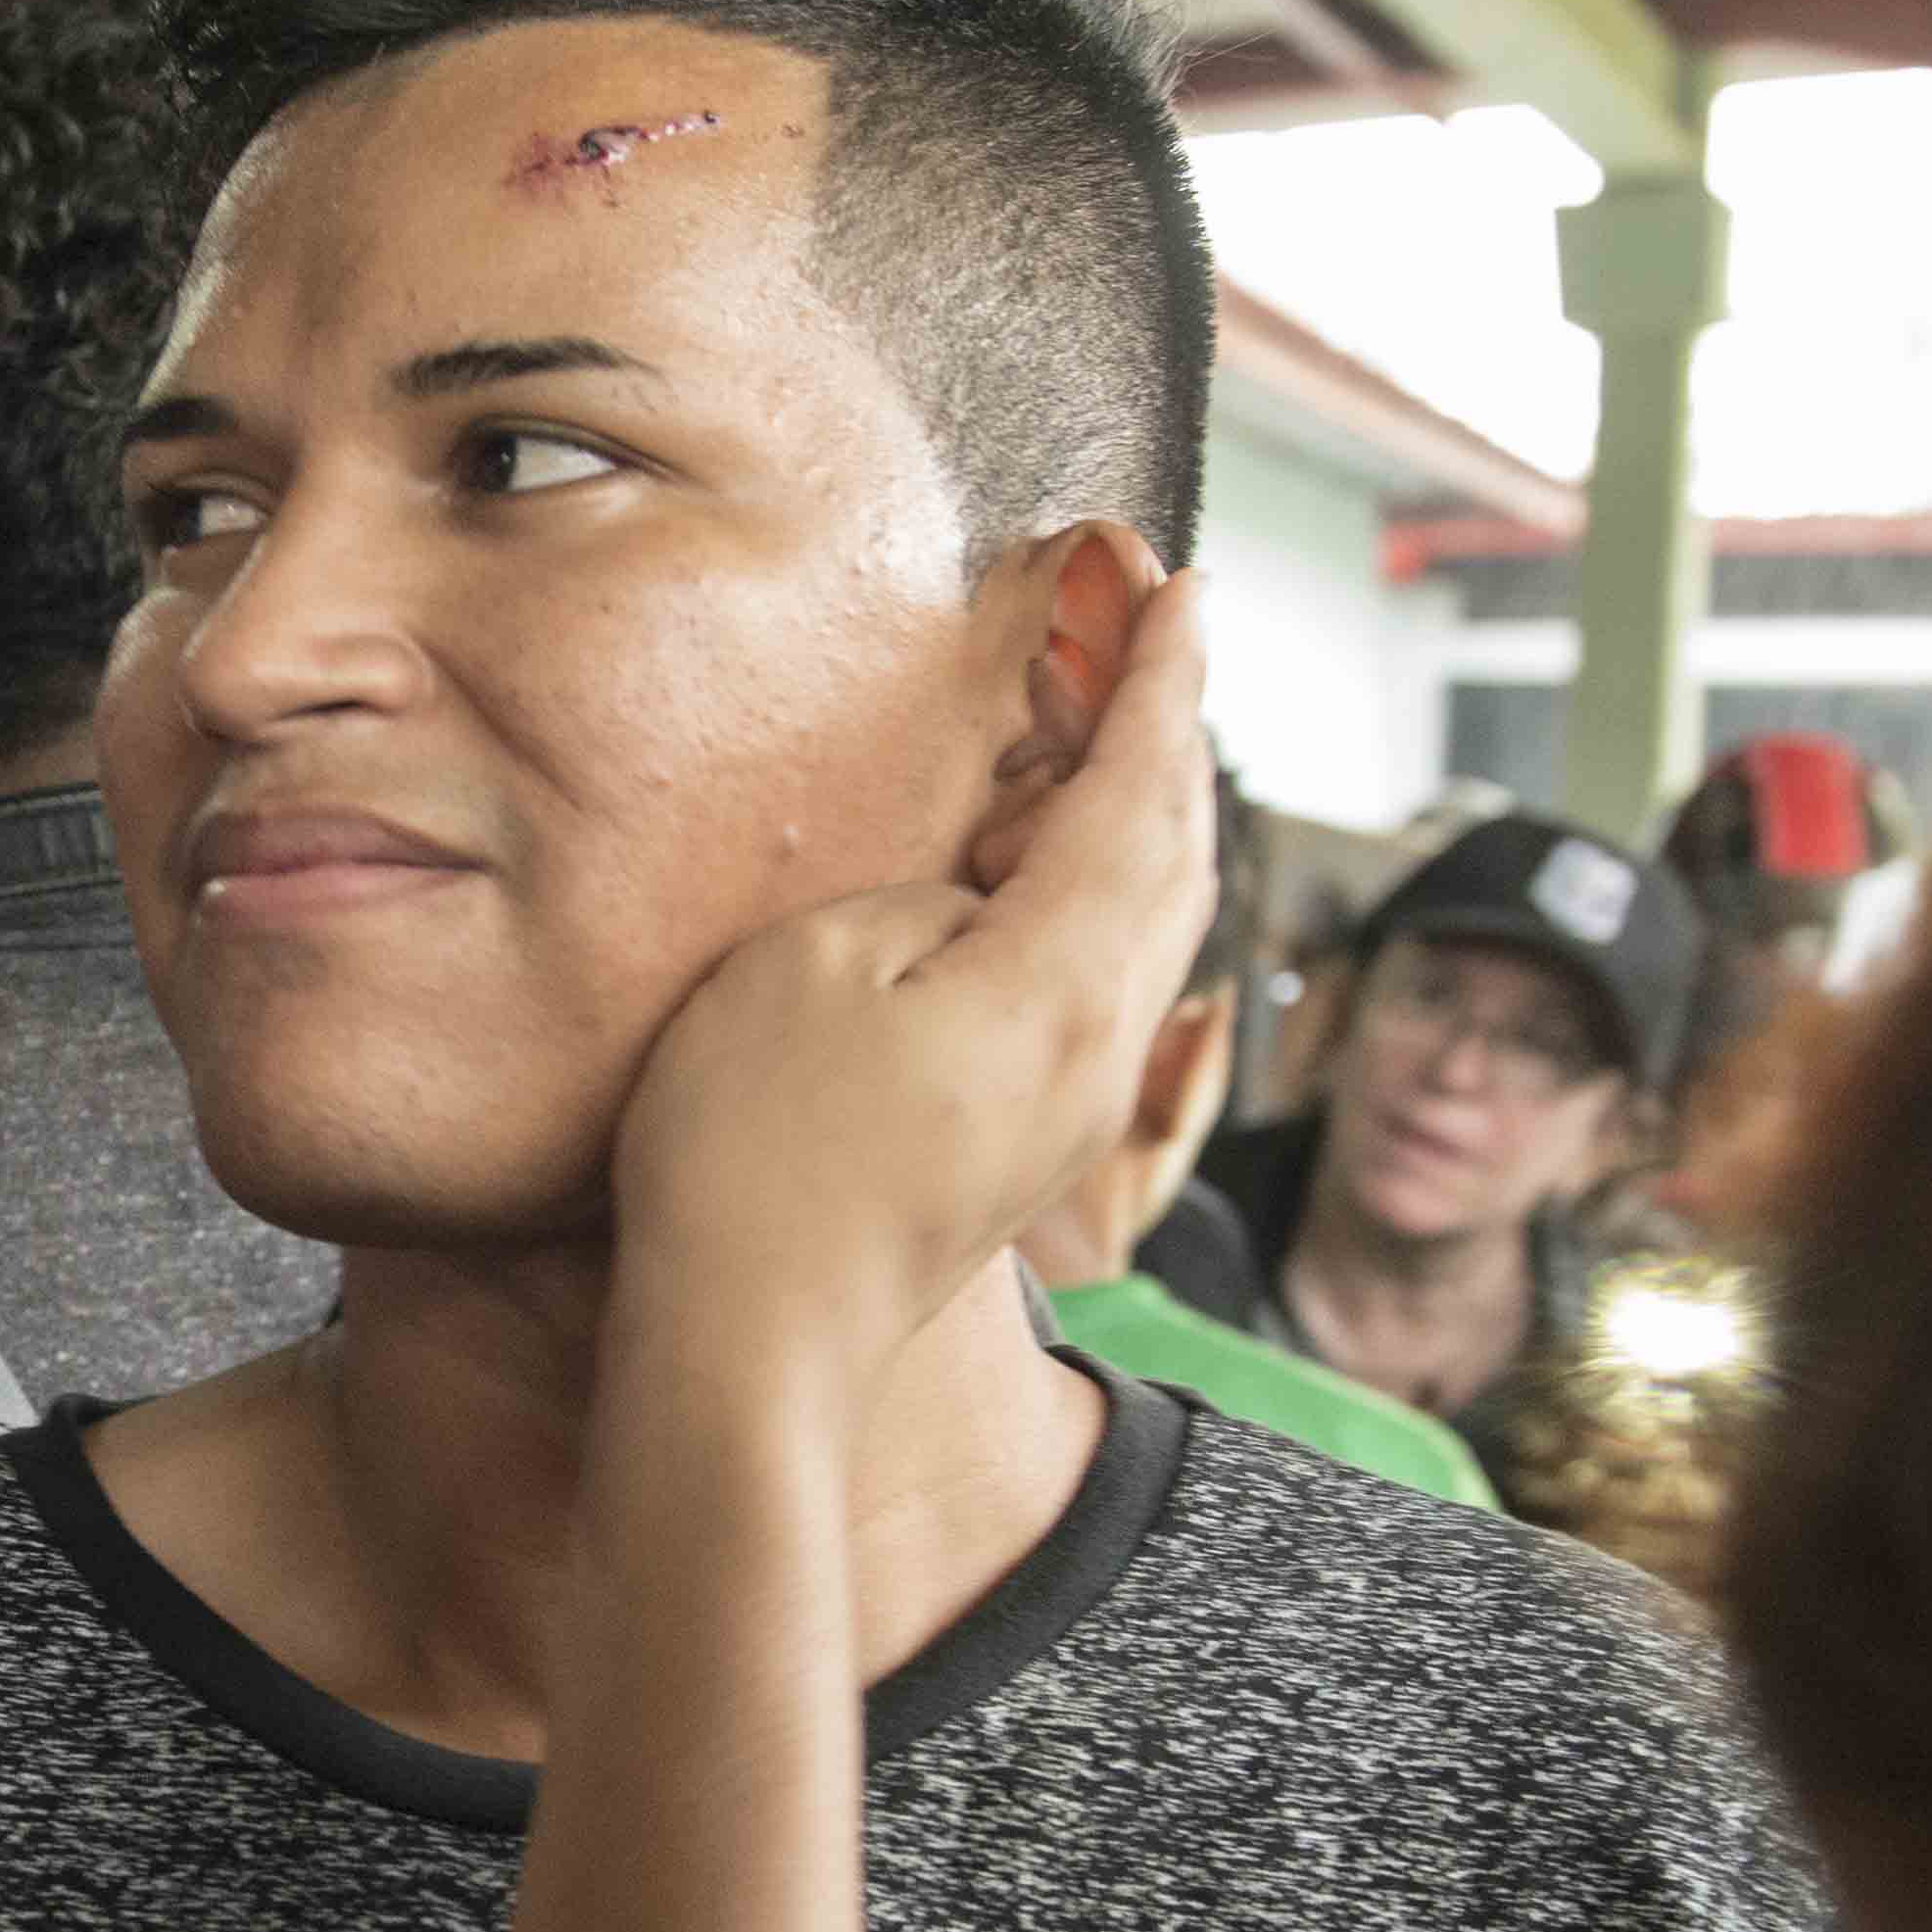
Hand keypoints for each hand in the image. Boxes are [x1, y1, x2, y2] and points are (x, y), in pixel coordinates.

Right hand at [607, 568, 1215, 1403]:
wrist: (753, 1343)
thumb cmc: (756, 1155)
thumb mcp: (820, 958)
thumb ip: (932, 892)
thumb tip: (986, 894)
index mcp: (1063, 981)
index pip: (1141, 790)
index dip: (1160, 678)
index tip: (1178, 588)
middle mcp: (1100, 1043)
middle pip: (1175, 853)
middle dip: (1163, 729)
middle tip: (1133, 631)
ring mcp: (1074, 1102)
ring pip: (1150, 920)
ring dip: (1135, 810)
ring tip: (1082, 729)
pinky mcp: (1032, 1139)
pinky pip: (1103, 977)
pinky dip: (1097, 889)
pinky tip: (1036, 868)